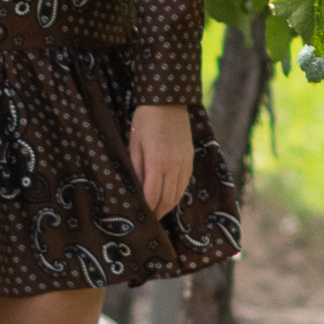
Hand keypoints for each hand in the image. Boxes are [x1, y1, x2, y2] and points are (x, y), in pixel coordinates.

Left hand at [132, 103, 192, 220]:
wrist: (168, 101)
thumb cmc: (144, 121)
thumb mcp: (134, 144)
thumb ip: (136, 169)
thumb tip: (136, 191)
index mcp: (157, 161)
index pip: (152, 195)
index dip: (148, 210)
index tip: (141, 219)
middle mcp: (174, 165)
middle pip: (167, 198)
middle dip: (158, 212)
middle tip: (149, 223)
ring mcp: (185, 162)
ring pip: (178, 193)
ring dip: (168, 206)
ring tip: (158, 213)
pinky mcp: (190, 158)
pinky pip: (184, 183)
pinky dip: (176, 194)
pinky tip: (168, 198)